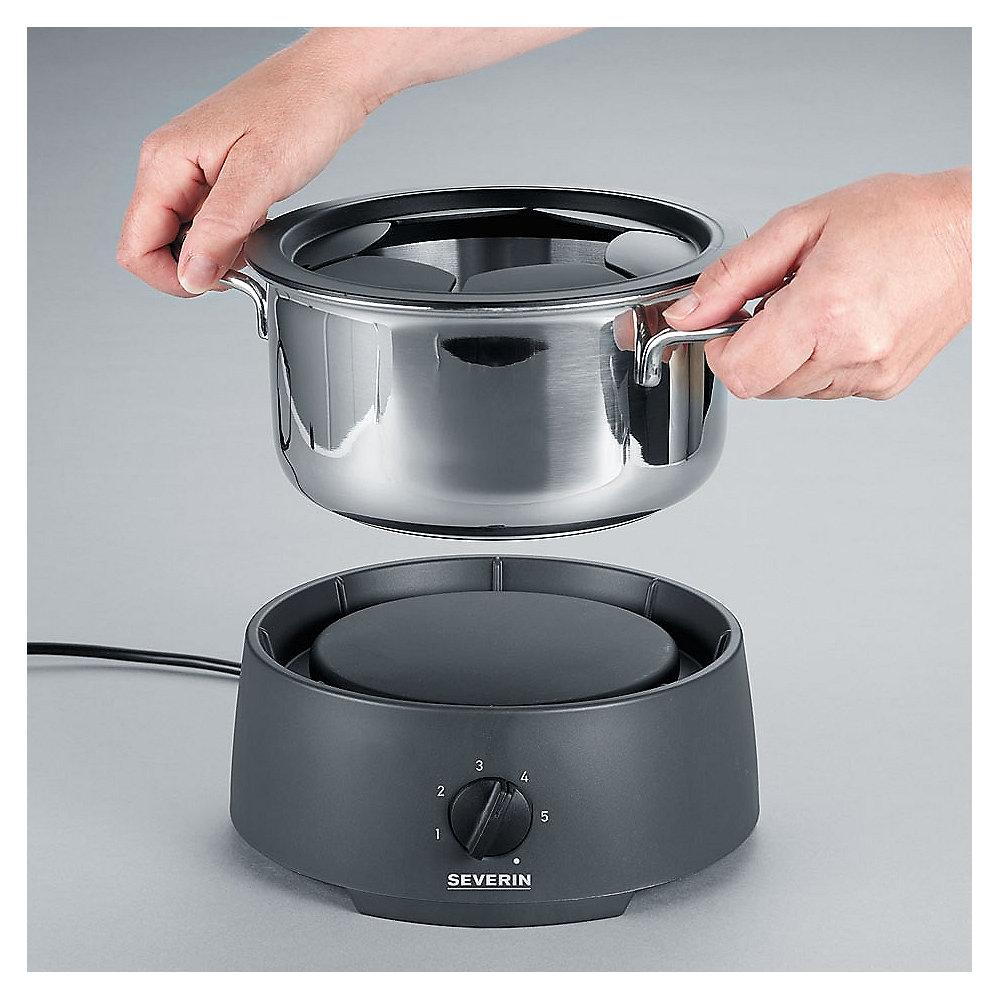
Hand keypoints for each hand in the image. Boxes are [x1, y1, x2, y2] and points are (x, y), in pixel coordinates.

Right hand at [117, 28, 579, 296]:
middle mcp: (182, 163)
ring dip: (228, 257)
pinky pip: (227, 222)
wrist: (355, 64)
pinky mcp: (242, 169)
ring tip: (267, 246)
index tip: (218, 286)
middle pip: (164, 248)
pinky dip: (245, 241)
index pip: (137, 249)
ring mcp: (212, 166)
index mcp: (169, 161)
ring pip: (198, 239)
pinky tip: (274, 235)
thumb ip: (220, 231)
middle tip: (249, 270)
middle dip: (201, 271)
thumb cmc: (310, 99)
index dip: (172, 280)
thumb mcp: (262, 174)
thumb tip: (192, 276)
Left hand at [663, 169, 970, 398]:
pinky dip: (817, 361)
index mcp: (824, 309)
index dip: (719, 349)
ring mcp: (869, 375)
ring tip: (817, 307)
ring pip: (789, 390)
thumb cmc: (899, 219)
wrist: (970, 234)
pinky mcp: (883, 385)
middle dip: (752, 349)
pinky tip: (840, 322)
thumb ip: (733, 276)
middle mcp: (850, 352)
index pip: (739, 371)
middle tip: (778, 303)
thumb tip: (688, 313)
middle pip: (760, 385)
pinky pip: (823, 388)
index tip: (725, 323)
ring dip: (786, 356)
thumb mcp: (800, 226)